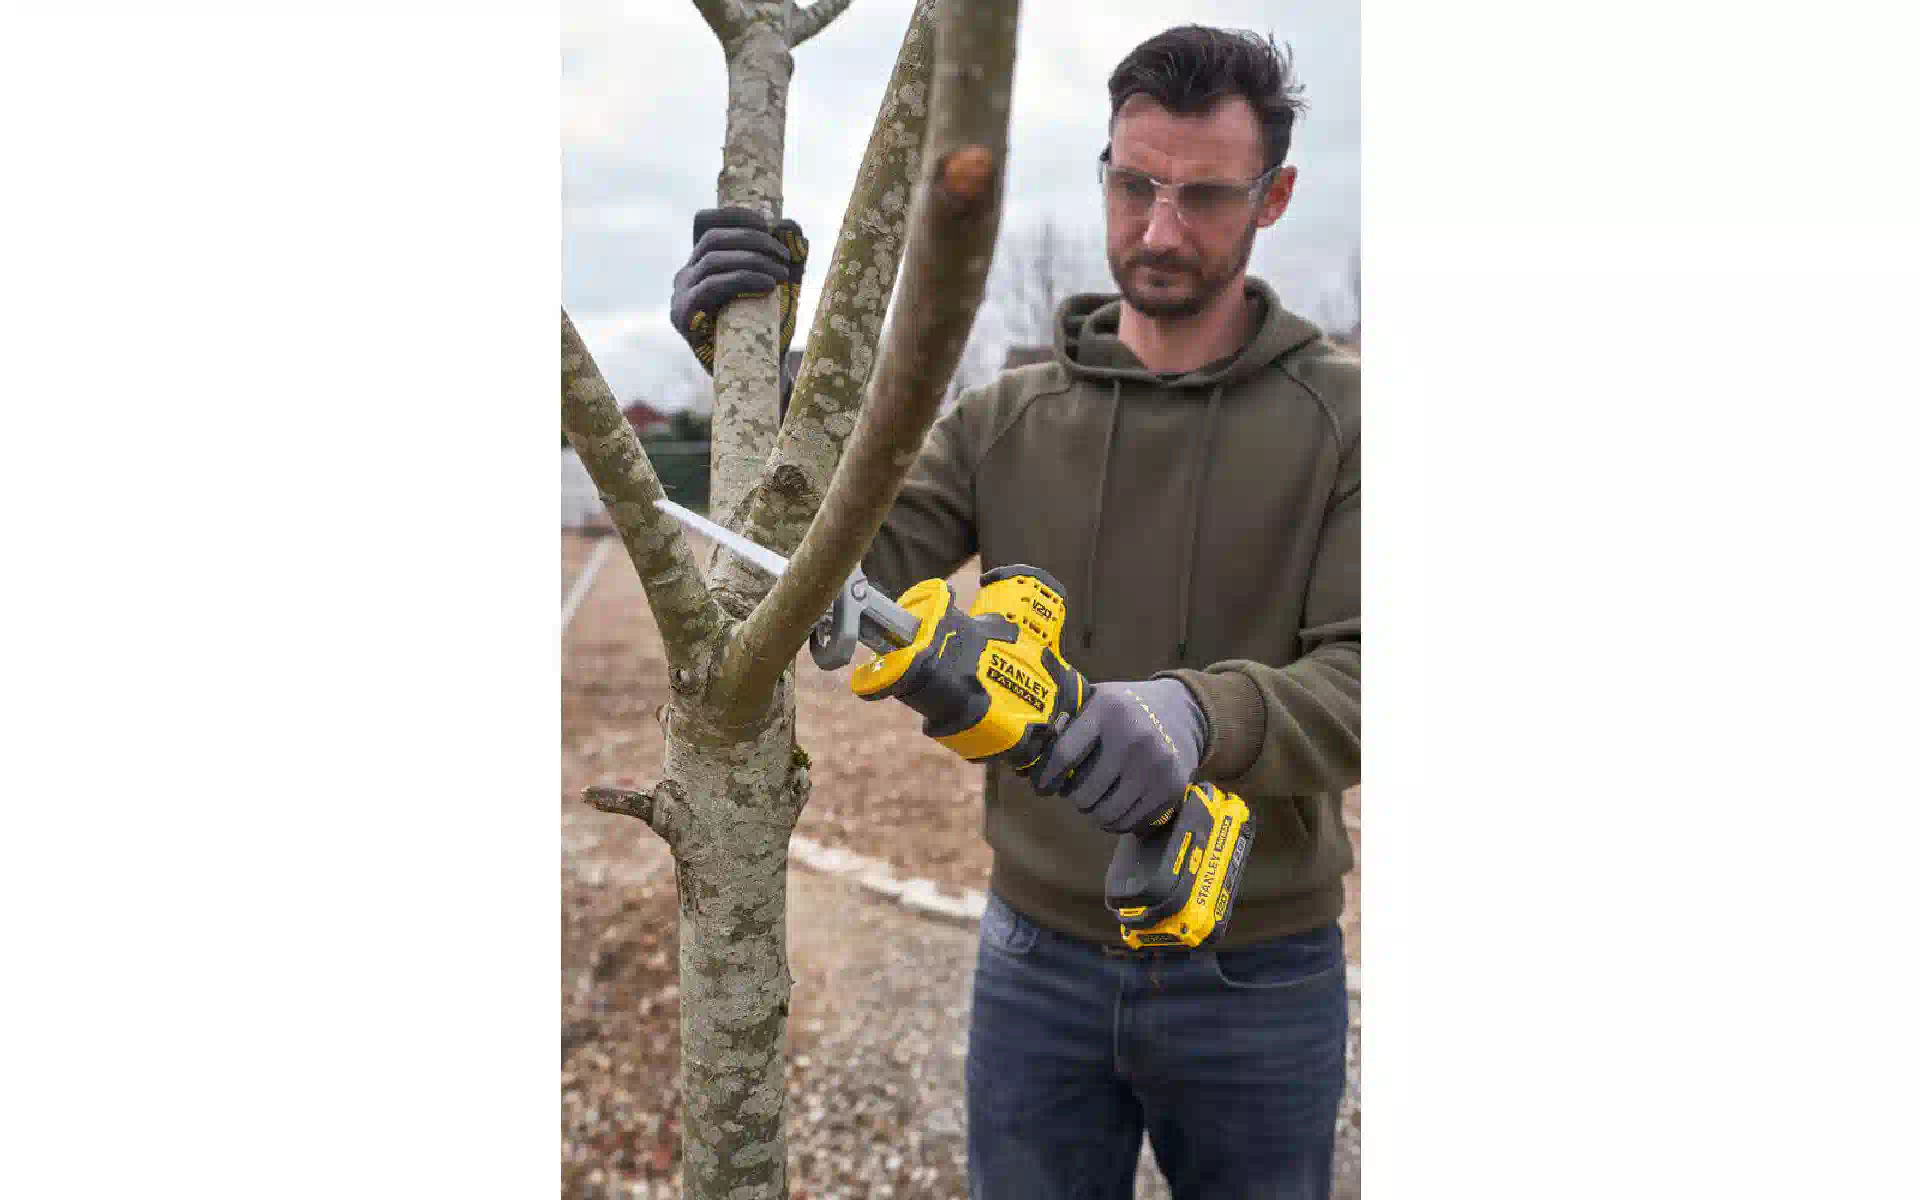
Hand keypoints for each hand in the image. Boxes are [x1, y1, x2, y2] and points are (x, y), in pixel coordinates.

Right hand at [669, 207, 808, 372]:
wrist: (761, 371)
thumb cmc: (768, 327)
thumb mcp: (781, 286)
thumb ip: (787, 256)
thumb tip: (792, 225)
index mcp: (703, 261)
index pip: (708, 223)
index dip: (737, 217)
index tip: (770, 226)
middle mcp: (687, 274)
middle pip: (713, 239)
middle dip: (753, 241)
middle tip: (784, 257)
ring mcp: (681, 295)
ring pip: (713, 260)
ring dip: (753, 261)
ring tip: (781, 274)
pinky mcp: (682, 316)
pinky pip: (710, 287)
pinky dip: (741, 279)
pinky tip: (767, 284)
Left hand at [1030, 679, 1208, 834]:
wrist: (1184, 710)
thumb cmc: (1127, 708)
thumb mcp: (1098, 699)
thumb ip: (1068, 721)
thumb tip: (1027, 752)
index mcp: (1107, 710)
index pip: (1063, 755)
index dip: (1046, 778)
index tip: (1041, 787)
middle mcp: (1133, 737)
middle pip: (1083, 792)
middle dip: (1073, 797)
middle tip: (1074, 791)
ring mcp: (1155, 765)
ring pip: (1106, 814)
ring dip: (1093, 812)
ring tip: (1093, 801)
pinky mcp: (1170, 788)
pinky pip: (1130, 823)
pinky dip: (1116, 822)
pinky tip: (1114, 807)